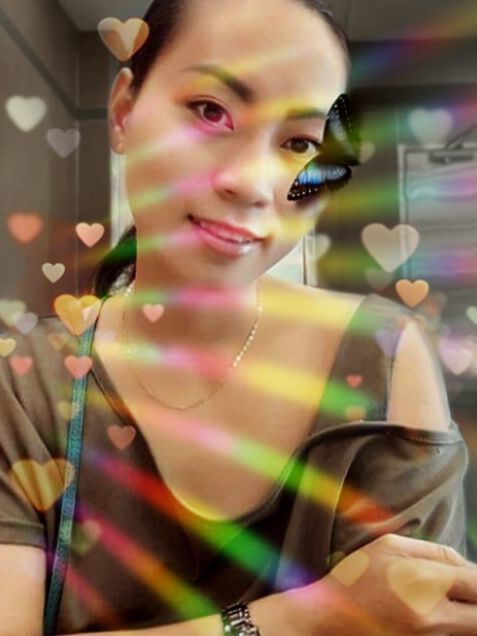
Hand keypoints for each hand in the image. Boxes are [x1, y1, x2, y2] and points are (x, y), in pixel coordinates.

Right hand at [283, 534, 476, 635]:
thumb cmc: (356, 576)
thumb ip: (435, 551)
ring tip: (447, 599)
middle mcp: (432, 618)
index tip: (469, 576)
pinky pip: (450, 635)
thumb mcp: (390, 546)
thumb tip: (467, 565)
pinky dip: (452, 625)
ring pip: (468, 628)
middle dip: (475, 598)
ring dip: (466, 614)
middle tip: (464, 590)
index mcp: (423, 582)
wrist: (328, 618)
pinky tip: (434, 611)